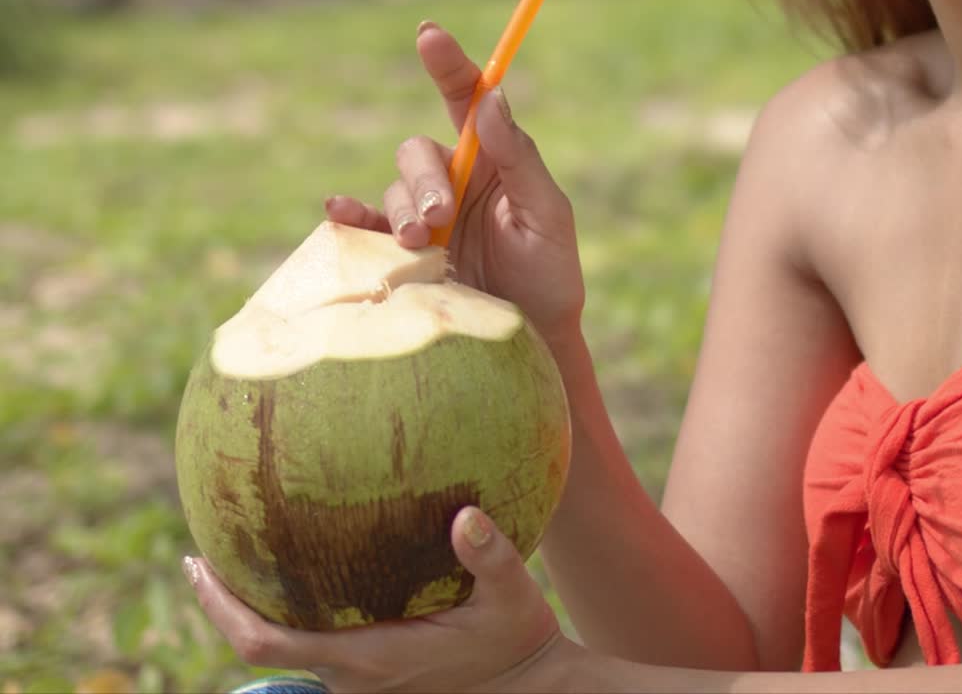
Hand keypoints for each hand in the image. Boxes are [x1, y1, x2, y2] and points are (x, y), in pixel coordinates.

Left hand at [185, 507, 576, 693]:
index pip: (268, 642)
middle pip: (260, 648)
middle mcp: (351, 677)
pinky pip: (311, 647)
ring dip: (253, 612)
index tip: (198, 564)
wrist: (530, 690)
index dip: (224, 609)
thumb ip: (490, 557)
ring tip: (237, 558)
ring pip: (285, 651)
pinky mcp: (371, 678)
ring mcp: (358, 683)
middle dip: (224, 604)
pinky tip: (296, 577)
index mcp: (370, 657)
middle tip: (200, 552)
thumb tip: (465, 517)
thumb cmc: (518, 639)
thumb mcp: (513, 595)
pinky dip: (287, 618)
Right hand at [325, 22, 583, 347]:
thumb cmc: (549, 275)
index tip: (429, 34)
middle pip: (418, 152)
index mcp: (493, 160)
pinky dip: (349, 216)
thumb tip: (491, 98)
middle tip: (440, 217)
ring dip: (402, 210)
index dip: (447, 64)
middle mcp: (453, 180)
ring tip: (420, 245)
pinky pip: (365, 227)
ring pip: (393, 190)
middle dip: (424, 180)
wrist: (530, 342)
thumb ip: (518, 157)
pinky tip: (340, 212)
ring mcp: (423, 218)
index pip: (466, 99)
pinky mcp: (399, 255)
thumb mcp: (547, 214)